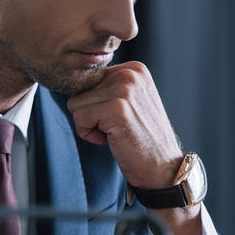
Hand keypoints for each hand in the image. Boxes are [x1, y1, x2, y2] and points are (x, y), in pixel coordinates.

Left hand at [65, 62, 180, 188]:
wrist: (162, 166)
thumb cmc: (141, 137)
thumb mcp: (130, 100)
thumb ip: (107, 86)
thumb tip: (72, 83)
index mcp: (134, 68)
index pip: (89, 78)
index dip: (95, 103)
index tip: (116, 116)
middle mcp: (130, 74)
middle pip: (79, 90)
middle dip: (90, 113)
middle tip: (115, 127)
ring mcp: (124, 90)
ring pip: (75, 104)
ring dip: (89, 124)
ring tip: (114, 132)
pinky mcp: (117, 109)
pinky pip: (79, 117)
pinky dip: (89, 134)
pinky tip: (111, 139)